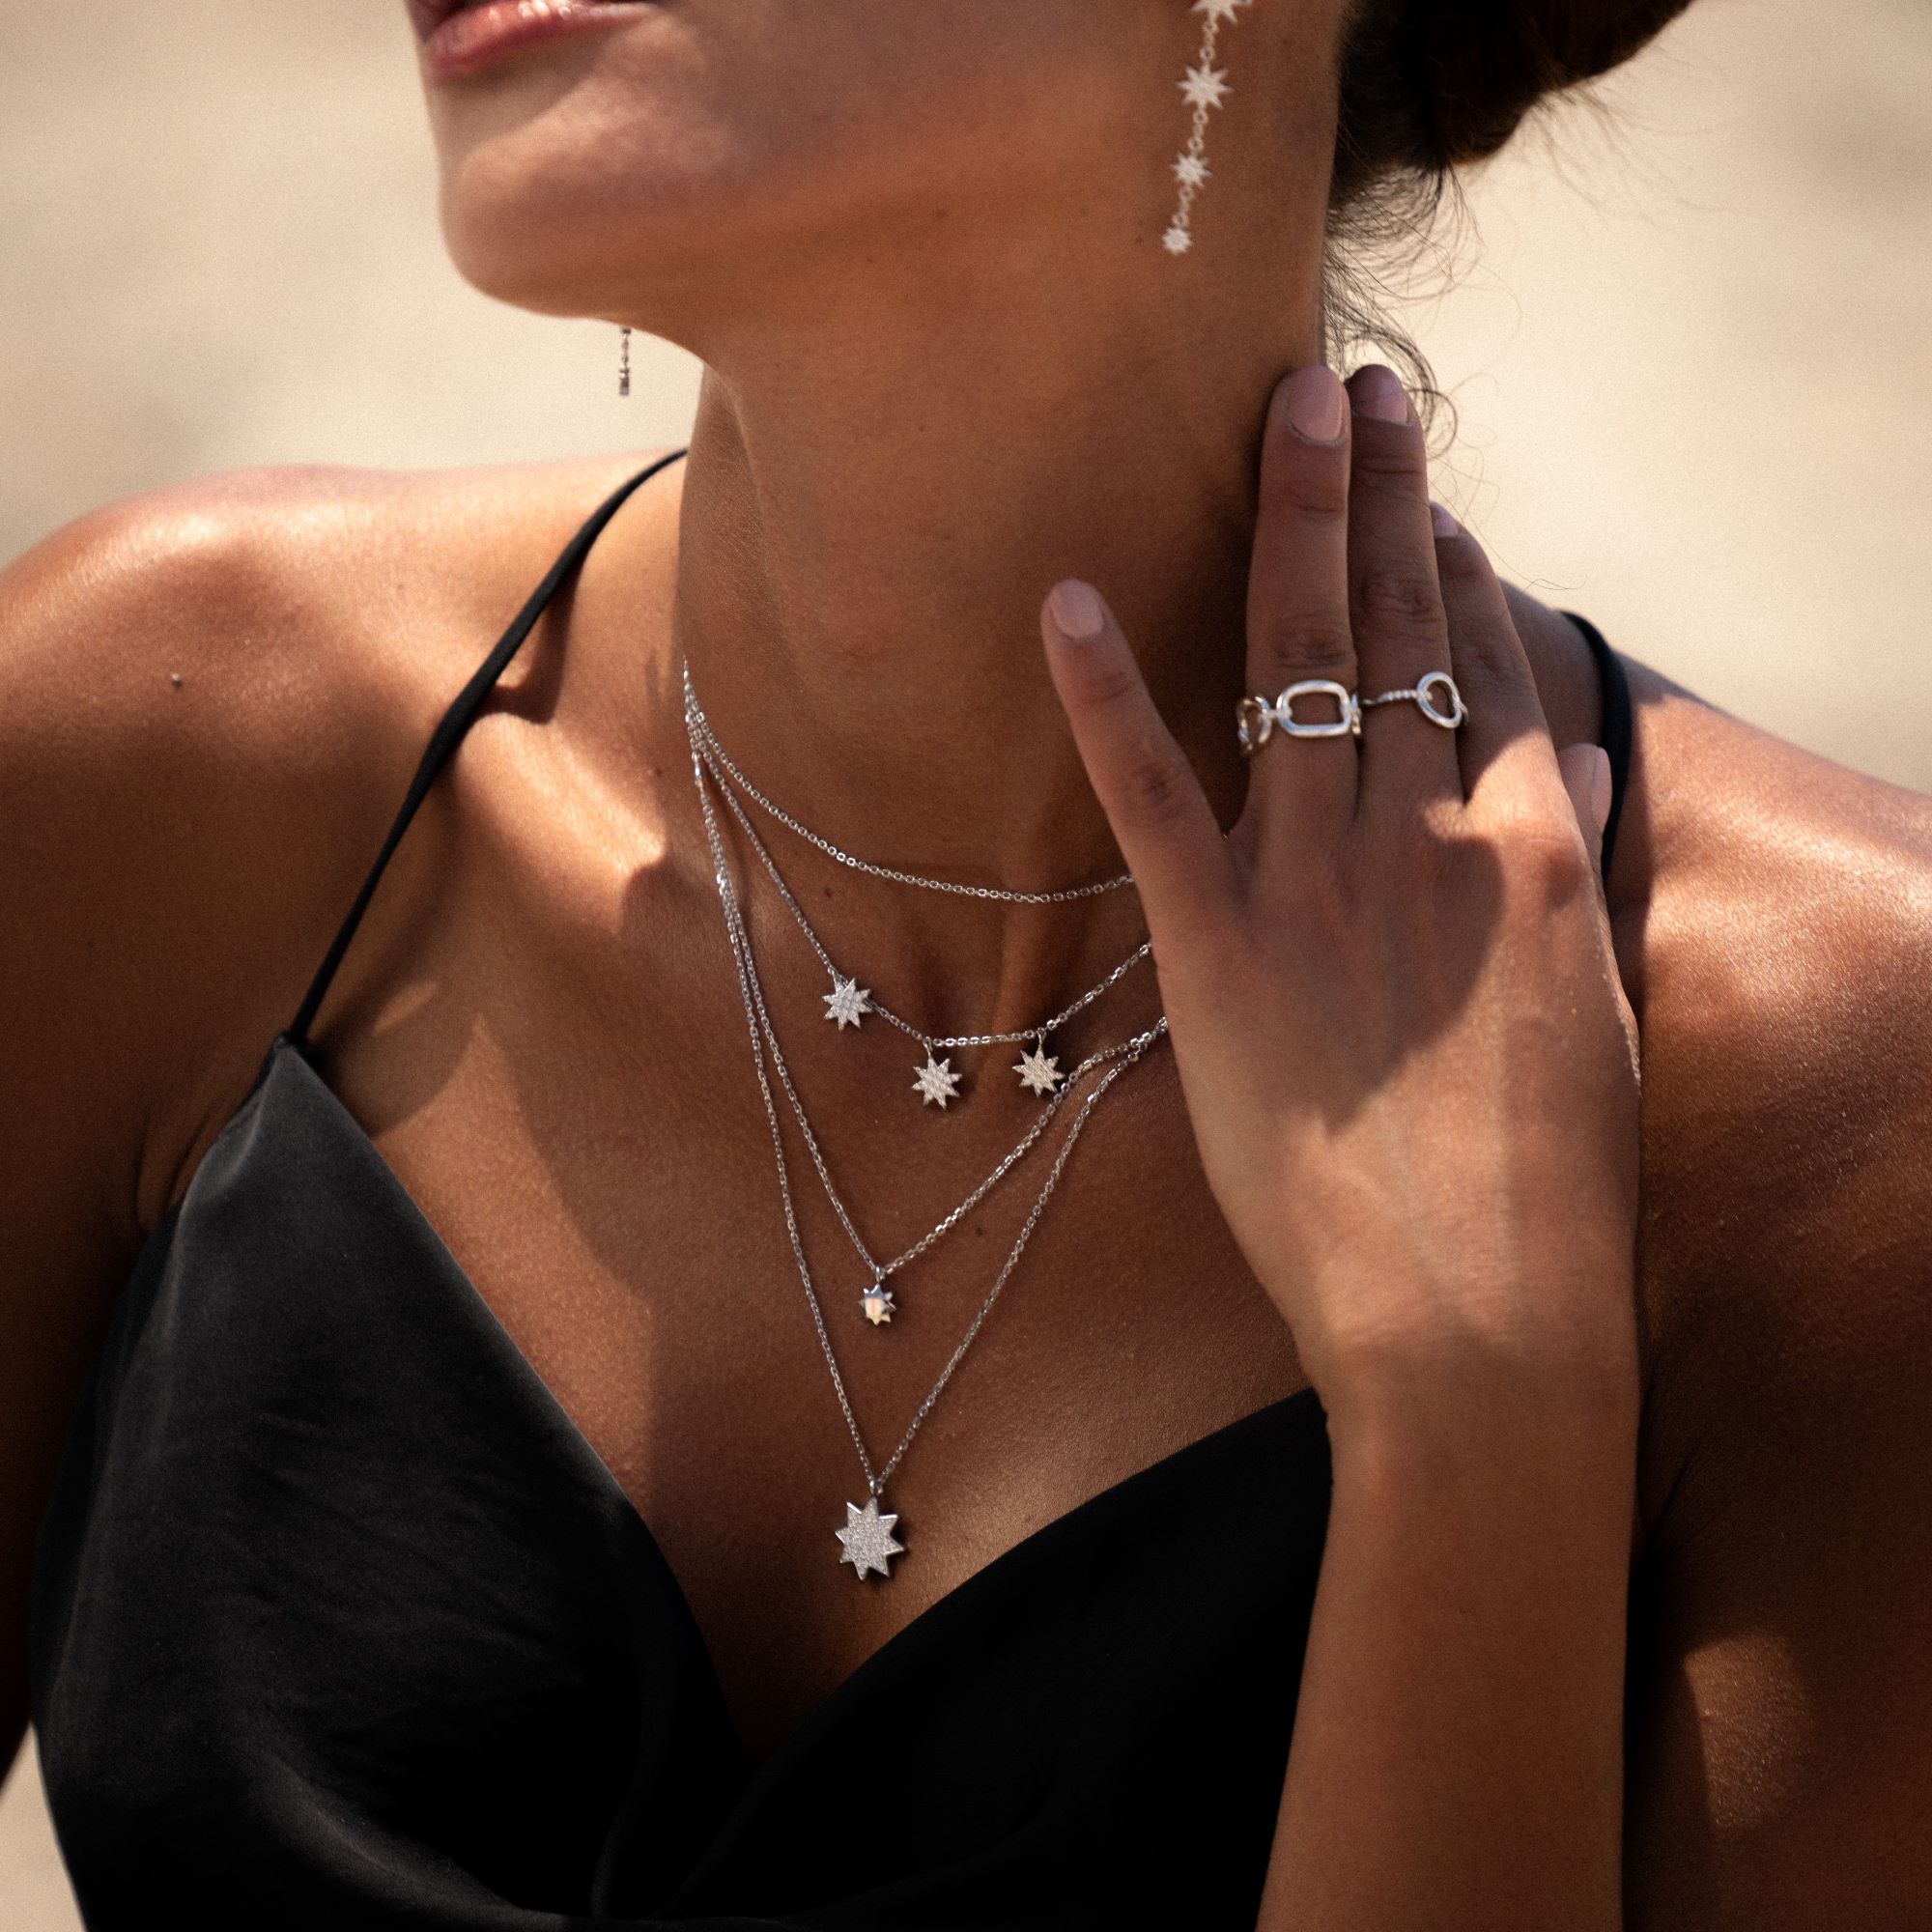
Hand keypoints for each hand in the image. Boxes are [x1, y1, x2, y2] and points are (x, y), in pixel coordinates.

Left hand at [1039, 363, 1639, 1437]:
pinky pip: (1151, 798)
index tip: (1426, 500)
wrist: (1483, 1323)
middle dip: (1377, 495)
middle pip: (1400, 630)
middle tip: (1353, 385)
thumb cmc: (1549, 1197)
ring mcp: (1321, 885)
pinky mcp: (1219, 952)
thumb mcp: (1587, 1021)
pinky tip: (1068, 600)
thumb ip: (1555, 899)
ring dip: (1288, 527)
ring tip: (1282, 413)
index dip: (1453, 574)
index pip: (1491, 672)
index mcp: (1535, 857)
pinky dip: (1104, 695)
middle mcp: (1433, 838)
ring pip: (1301, 669)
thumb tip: (1539, 813)